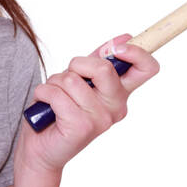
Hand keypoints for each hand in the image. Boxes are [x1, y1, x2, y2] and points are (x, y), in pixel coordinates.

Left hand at [18, 33, 159, 175]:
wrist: (39, 149)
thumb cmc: (58, 111)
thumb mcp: (81, 80)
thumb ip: (100, 60)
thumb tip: (125, 37)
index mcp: (120, 94)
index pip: (147, 68)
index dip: (136, 52)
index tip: (116, 49)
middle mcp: (116, 107)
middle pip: (104, 68)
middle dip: (77, 65)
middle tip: (68, 80)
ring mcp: (101, 119)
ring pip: (72, 79)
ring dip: (54, 83)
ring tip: (54, 100)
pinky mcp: (81, 127)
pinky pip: (56, 94)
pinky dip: (43, 93)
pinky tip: (46, 107)